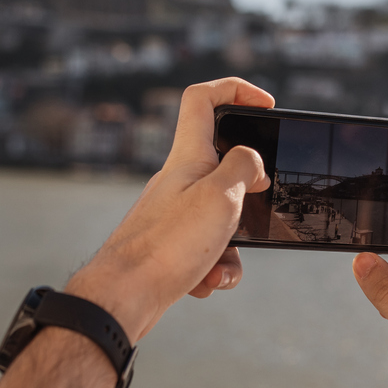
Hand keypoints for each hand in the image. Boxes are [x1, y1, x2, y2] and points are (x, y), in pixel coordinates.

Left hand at [65, 78, 272, 343]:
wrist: (122, 298)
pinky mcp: (169, 246)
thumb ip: (244, 166)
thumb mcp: (222, 196)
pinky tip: (203, 282)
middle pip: (222, 165)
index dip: (235, 90)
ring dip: (232, 246)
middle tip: (258, 208)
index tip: (266, 105)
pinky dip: (213, 268)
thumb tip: (252, 160)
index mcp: (188, 158)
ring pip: (219, 218)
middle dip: (248, 192)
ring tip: (219, 267)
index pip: (203, 99)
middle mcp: (177, 180)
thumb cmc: (168, 245)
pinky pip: (206, 250)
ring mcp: (172, 213)